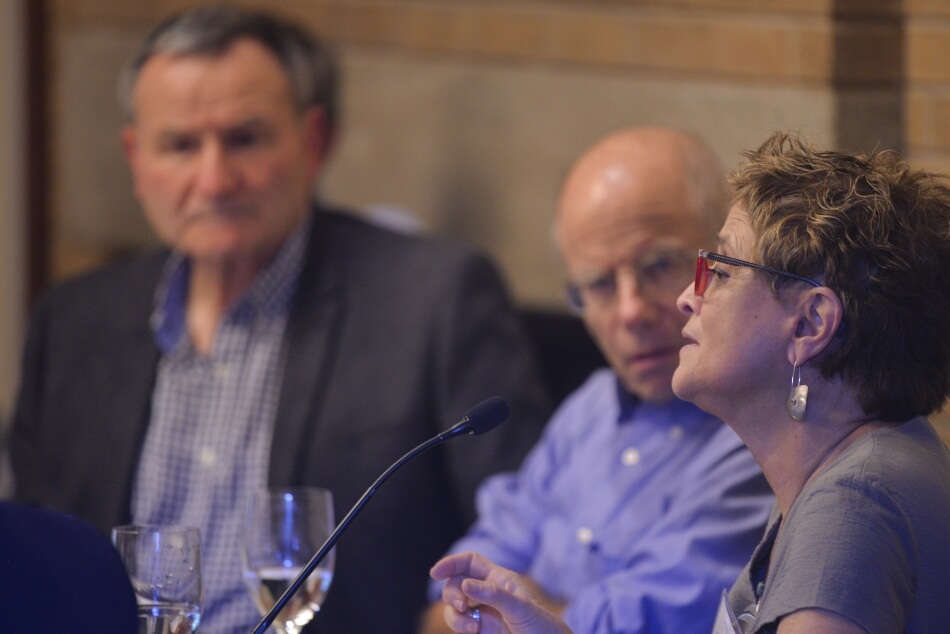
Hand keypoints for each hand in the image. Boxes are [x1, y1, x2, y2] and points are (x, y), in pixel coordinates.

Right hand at [430, 552, 572, 633]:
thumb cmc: (541, 625)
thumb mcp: (520, 607)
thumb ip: (492, 594)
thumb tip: (465, 584)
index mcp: (498, 578)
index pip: (469, 562)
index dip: (452, 563)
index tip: (435, 573)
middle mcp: (488, 592)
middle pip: (456, 583)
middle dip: (452, 593)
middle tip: (461, 606)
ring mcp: (483, 611)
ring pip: (455, 605)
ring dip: (455, 614)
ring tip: (472, 627)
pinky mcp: (480, 628)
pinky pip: (459, 622)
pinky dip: (460, 625)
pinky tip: (474, 630)